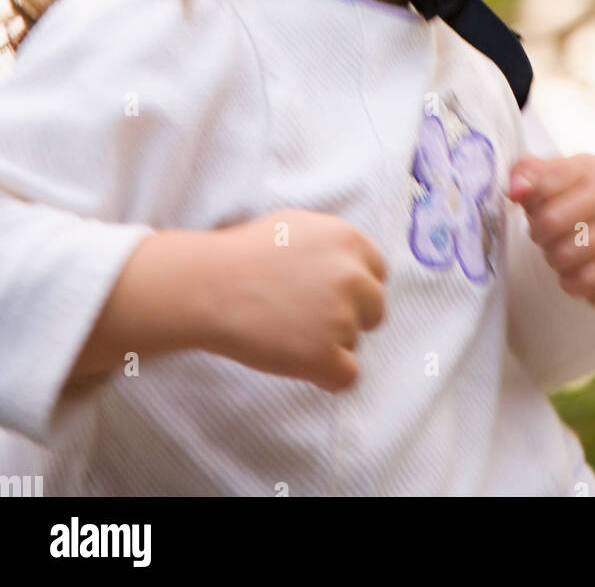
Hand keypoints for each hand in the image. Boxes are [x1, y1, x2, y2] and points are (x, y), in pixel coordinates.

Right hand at [200, 209, 386, 392]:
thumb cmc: (241, 255)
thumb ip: (332, 245)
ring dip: (328, 344)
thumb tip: (354, 266)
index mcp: (348, 240)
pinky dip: (325, 375)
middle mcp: (353, 275)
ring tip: (286, 332)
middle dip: (349, 317)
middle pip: (374, 310)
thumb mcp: (295, 226)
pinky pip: (347, 376)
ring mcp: (341, 316)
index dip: (355, 289)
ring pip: (354, 343)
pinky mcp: (324, 354)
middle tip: (306, 319)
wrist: (207, 286)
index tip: (330, 298)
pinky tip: (296, 361)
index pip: (378, 273)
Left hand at [507, 153, 594, 306]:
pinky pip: (585, 279)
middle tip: (543, 232)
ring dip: (552, 257)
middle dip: (538, 232)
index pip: (541, 187)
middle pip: (550, 222)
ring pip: (565, 254)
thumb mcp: (544, 174)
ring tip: (558, 247)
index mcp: (589, 168)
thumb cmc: (566, 196)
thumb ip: (523, 173)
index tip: (534, 205)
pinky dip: (570, 279)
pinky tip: (571, 268)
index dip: (529, 202)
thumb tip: (516, 190)